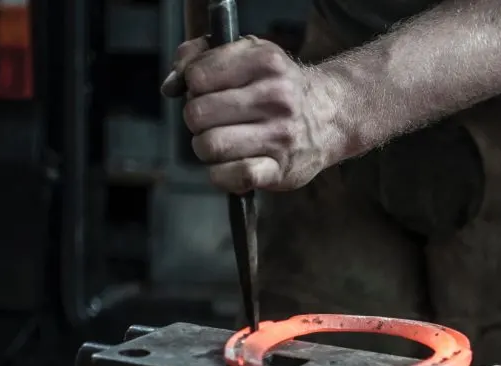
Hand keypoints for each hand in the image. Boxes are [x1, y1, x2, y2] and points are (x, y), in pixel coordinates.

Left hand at [161, 36, 342, 193]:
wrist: (330, 115)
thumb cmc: (278, 85)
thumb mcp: (248, 53)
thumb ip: (201, 56)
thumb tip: (170, 86)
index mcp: (264, 62)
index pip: (197, 77)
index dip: (193, 86)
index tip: (207, 91)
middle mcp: (275, 98)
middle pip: (197, 114)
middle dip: (197, 120)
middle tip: (213, 121)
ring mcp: (280, 136)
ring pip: (209, 146)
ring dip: (205, 148)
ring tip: (221, 142)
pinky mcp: (280, 170)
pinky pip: (233, 176)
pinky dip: (221, 175)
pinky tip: (229, 166)